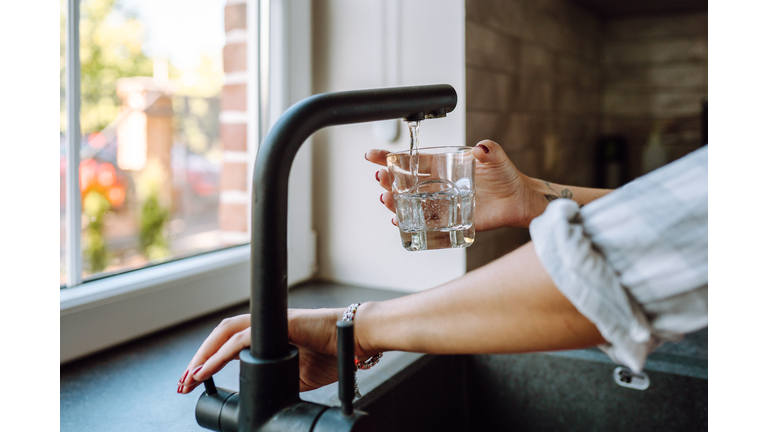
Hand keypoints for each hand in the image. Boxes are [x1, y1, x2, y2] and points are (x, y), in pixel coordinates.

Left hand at [177, 309, 373, 393]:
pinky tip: (206, 369)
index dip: (209, 359)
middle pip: (220, 335)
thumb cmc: (331, 352)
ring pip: (225, 333)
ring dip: (203, 356)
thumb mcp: (295, 376)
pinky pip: (242, 339)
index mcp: (267, 336)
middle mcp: (265, 325)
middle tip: (182, 384)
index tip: (194, 382)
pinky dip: (220, 355)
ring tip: (189, 378)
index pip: (229, 343)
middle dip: (198, 359)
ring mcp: (271, 324)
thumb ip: (273, 379)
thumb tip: (256, 395)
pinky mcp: (279, 325)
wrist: (355, 341)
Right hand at [366, 140, 537, 230]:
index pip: (412, 161)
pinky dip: (410, 222)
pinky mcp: (448, 220)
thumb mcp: (496, 158)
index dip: (391, 157)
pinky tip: (399, 220)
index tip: (373, 155)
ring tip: (386, 199)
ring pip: (410, 202)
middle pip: (405, 182)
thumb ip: (489, 150)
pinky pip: (424, 222)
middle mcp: (437, 184)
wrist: (517, 200)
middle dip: (388, 180)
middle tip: (380, 178)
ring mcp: (441, 203)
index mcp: (443, 166)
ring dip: (394, 201)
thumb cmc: (506, 176)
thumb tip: (482, 147)